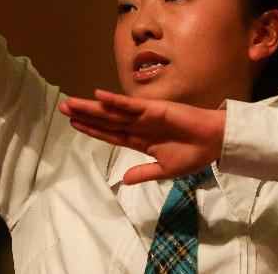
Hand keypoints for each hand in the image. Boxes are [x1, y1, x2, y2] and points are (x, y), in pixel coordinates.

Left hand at [59, 89, 225, 184]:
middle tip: (63, 108)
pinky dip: (114, 101)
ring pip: (112, 111)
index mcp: (140, 141)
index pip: (110, 134)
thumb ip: (144, 173)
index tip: (74, 124)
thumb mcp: (166, 170)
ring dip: (92, 107)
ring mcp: (144, 116)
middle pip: (105, 120)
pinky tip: (98, 96)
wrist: (214, 143)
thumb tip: (124, 181)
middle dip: (84, 115)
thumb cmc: (193, 155)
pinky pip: (130, 105)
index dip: (91, 130)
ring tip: (72, 103)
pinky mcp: (154, 109)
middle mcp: (138, 126)